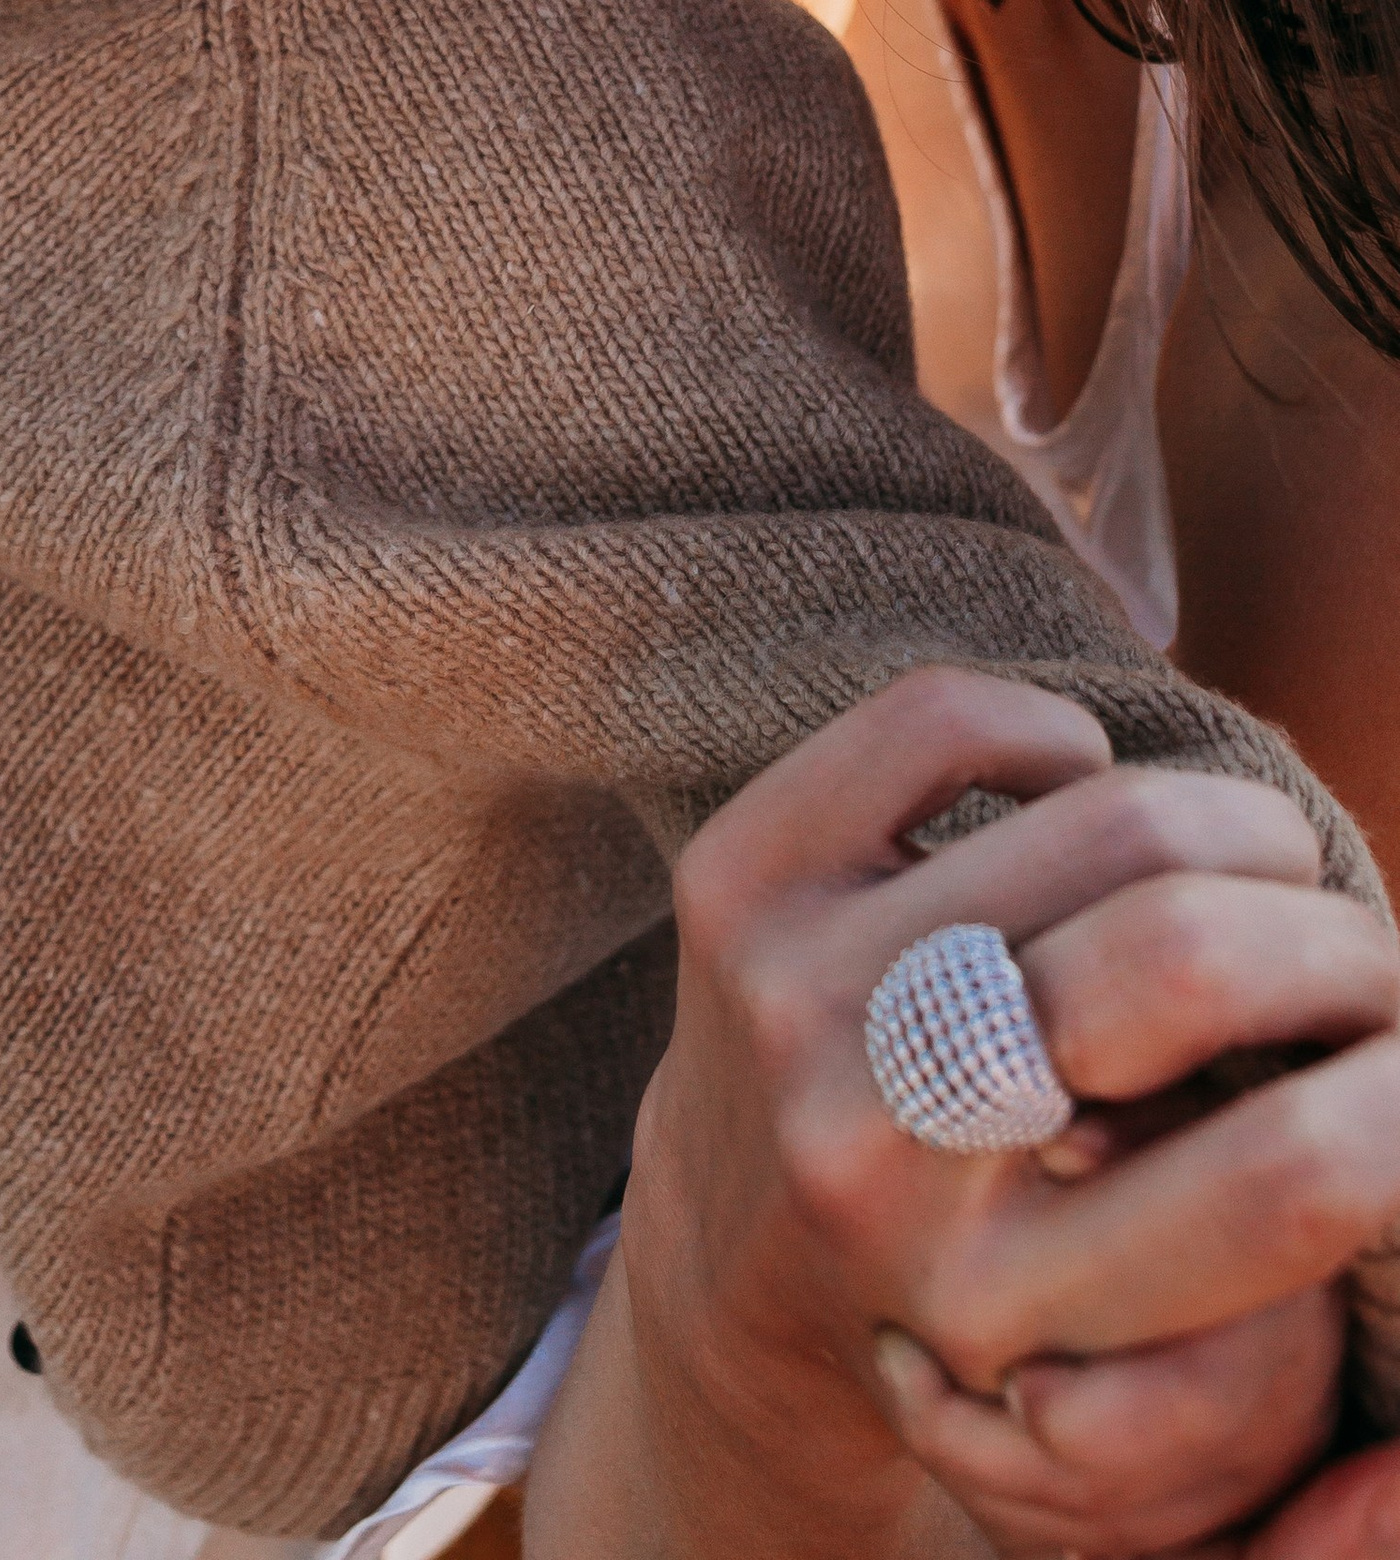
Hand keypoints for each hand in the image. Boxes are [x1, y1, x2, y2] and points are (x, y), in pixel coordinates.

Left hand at [534, 670, 1399, 1559]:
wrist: (738, 1263)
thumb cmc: (995, 1287)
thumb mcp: (1135, 1347)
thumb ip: (1265, 1241)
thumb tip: (1375, 1089)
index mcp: (1013, 1304)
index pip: (1295, 1178)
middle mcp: (888, 1147)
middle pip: (1197, 958)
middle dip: (1324, 939)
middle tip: (1340, 948)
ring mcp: (801, 996)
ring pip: (1109, 816)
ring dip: (1230, 830)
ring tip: (1246, 866)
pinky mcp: (735, 881)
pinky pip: (946, 722)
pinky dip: (1051, 737)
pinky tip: (1074, 788)